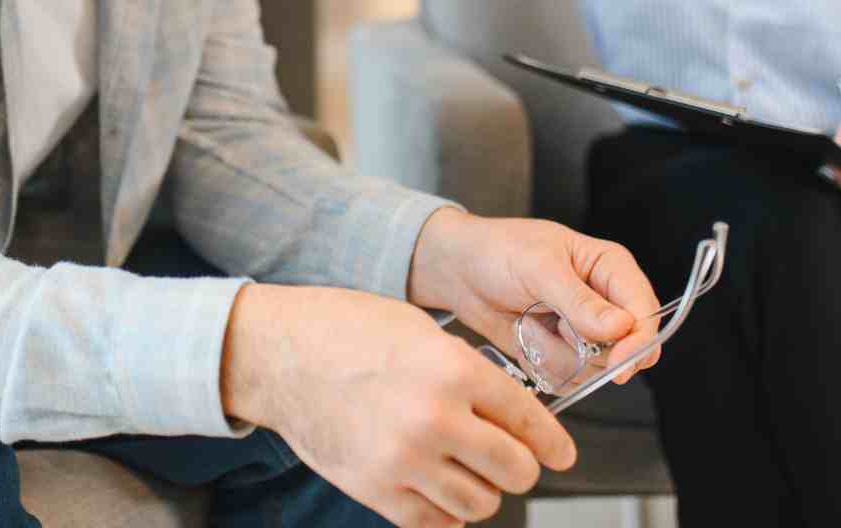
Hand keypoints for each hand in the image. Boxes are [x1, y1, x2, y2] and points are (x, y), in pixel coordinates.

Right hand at [221, 283, 575, 527]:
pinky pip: (434, 523)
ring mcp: (405, 462)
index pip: (529, 421)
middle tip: (510, 458)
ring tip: (467, 470)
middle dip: (520, 466)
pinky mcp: (376, 491)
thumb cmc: (344, 332)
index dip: (553, 442)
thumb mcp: (420, 332)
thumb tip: (510, 415)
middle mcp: (435, 420)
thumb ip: (469, 374)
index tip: (561, 454)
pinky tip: (436, 488)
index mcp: (453, 371)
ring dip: (482, 490)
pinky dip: (444, 512)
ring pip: (480, 504)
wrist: (279, 355)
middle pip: (515, 471)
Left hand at [407, 210, 663, 386]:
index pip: (644, 311)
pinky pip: (569, 378)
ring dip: (557, 355)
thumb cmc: (497, 251)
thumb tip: (621, 326)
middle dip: (590, 351)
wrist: (458, 271)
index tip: (619, 364)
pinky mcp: (562, 353)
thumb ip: (579, 301)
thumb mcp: (538, 268)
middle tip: (556, 331)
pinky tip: (524, 337)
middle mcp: (604, 301)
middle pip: (626, 349)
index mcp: (609, 267)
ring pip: (596, 369)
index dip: (638, 342)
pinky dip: (543, 365)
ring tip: (530, 323)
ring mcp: (584, 331)